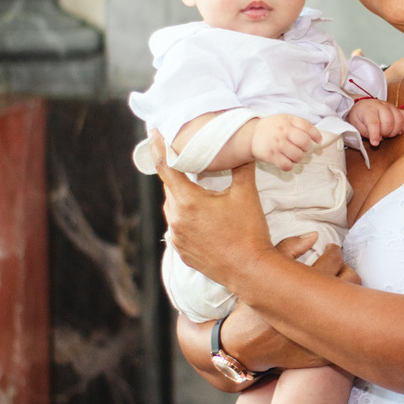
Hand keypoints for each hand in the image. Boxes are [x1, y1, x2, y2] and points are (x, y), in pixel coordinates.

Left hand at [150, 129, 272, 284]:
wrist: (250, 270)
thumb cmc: (248, 231)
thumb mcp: (247, 194)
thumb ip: (241, 168)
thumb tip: (241, 151)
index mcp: (188, 201)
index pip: (166, 167)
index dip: (158, 148)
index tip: (152, 133)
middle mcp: (176, 220)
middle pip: (172, 189)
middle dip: (181, 176)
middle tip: (191, 166)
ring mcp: (177, 238)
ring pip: (174, 209)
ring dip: (185, 199)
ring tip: (204, 196)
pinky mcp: (182, 253)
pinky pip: (179, 229)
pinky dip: (188, 220)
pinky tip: (205, 221)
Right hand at [251, 114, 321, 169]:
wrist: (252, 134)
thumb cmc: (275, 127)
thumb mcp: (286, 120)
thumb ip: (302, 125)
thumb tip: (319, 139)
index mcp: (288, 120)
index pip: (307, 127)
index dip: (316, 135)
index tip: (318, 141)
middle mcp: (282, 131)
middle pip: (305, 143)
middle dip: (307, 148)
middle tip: (302, 148)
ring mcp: (276, 144)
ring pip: (298, 156)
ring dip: (298, 158)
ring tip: (292, 154)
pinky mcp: (270, 155)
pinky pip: (287, 165)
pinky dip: (289, 166)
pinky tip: (286, 161)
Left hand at [347, 98, 403, 145]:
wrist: (362, 105)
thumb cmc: (359, 116)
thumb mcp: (356, 125)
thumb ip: (367, 133)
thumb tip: (379, 140)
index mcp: (369, 110)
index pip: (374, 122)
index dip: (375, 134)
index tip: (375, 143)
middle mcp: (381, 106)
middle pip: (389, 121)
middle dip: (386, 133)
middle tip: (381, 136)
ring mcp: (390, 106)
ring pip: (399, 119)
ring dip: (395, 131)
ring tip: (388, 134)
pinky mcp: (397, 109)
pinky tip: (398, 131)